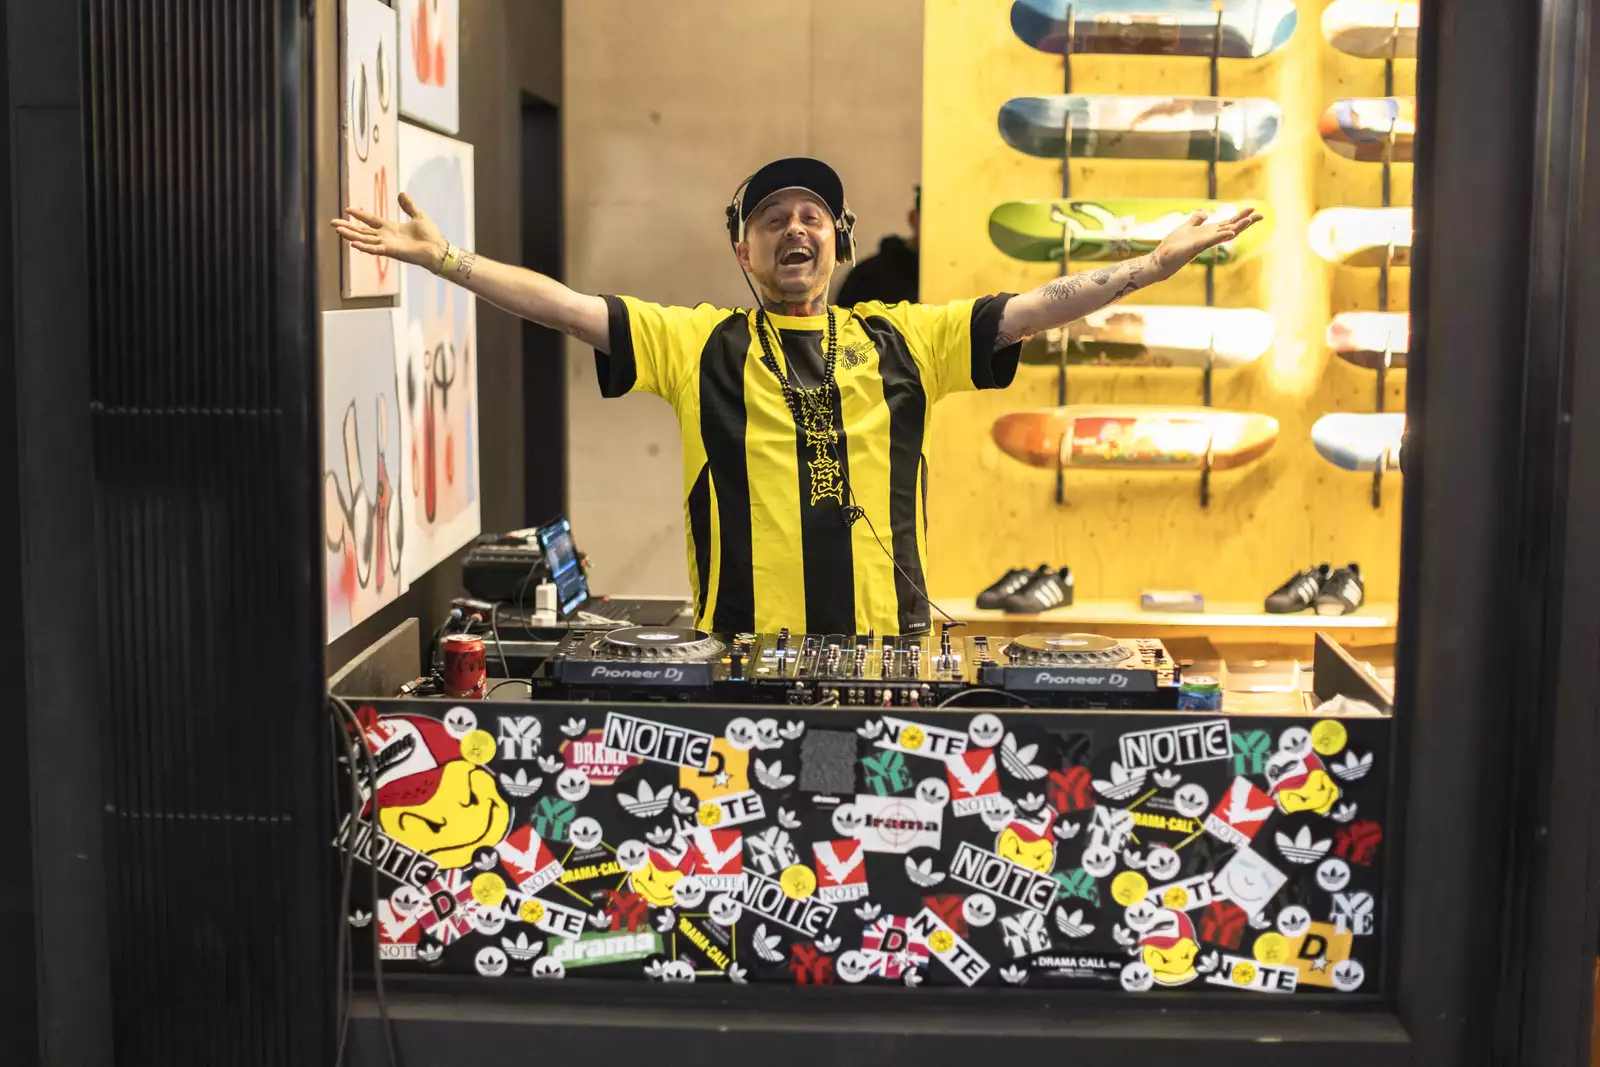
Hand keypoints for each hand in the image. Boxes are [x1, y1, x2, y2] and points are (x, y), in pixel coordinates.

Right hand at [330, 191, 445, 268]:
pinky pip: (374, 249)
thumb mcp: (418, 215)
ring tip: (337, 230)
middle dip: (348, 227)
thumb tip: (401, 193)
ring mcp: (387, 245)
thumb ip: (408, 206)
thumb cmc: (430, 236)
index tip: (347, 209)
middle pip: (363, 231)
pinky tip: (352, 243)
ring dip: (351, 235)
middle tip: (333, 223)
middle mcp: (386, 237)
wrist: (438, 249)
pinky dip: (364, 246)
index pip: (371, 220)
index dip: (360, 215)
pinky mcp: (391, 251)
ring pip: (364, 239)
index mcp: (391, 228)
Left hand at [1153, 206, 1262, 275]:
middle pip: (1231, 227)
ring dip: (1238, 227)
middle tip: (1262, 215)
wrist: (1161, 260)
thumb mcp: (1186, 228)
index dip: (1240, 217)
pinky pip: (1211, 240)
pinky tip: (1230, 232)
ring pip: (1225, 234)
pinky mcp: (1196, 246)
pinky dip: (1220, 236)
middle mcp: (1209, 238)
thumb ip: (1196, 220)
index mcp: (1208, 233)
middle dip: (1246, 221)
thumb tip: (1206, 213)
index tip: (1253, 210)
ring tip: (1251, 220)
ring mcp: (1204, 243)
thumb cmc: (1173, 247)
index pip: (1228, 223)